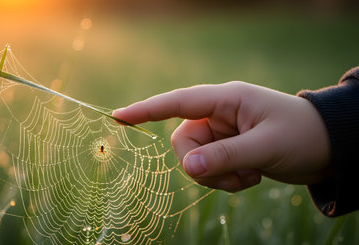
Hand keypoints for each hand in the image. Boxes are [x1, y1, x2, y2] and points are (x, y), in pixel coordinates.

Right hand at [112, 81, 331, 191]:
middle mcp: (220, 114)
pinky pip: (210, 169)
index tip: (118, 116)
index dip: (147, 109)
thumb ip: (224, 157)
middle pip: (184, 141)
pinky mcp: (227, 149)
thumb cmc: (303, 136)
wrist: (329, 147)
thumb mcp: (265, 147)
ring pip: (195, 159)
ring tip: (250, 175)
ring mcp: (222, 133)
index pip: (179, 102)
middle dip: (203, 164)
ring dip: (218, 176)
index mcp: (228, 99)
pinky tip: (253, 175)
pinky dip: (227, 180)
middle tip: (235, 174)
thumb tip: (186, 168)